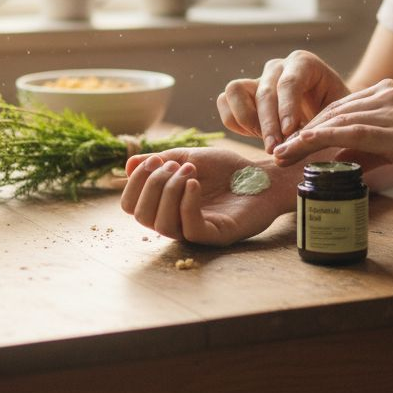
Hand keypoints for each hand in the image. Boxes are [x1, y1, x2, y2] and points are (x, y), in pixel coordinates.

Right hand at [119, 147, 292, 245]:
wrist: (264, 176)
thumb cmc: (228, 170)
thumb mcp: (191, 157)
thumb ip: (162, 161)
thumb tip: (129, 165)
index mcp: (165, 205)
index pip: (131, 206)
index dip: (135, 183)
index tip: (152, 160)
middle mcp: (176, 221)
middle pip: (141, 216)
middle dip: (151, 186)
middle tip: (173, 165)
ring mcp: (195, 231)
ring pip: (162, 225)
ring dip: (168, 192)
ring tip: (188, 172)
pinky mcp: (216, 236)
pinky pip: (190, 228)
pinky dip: (187, 203)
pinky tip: (195, 183)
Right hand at [216, 50, 351, 152]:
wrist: (329, 113)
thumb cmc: (337, 114)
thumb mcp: (338, 116)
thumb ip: (321, 128)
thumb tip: (298, 148)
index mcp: (304, 63)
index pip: (290, 82)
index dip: (287, 108)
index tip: (290, 132)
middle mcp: (278, 67)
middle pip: (264, 92)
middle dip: (268, 124)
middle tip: (276, 149)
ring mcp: (258, 79)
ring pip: (235, 90)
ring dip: (247, 120)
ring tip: (267, 141)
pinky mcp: (243, 94)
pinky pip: (225, 102)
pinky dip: (236, 122)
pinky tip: (256, 136)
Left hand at [271, 79, 392, 189]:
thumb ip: (373, 147)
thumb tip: (344, 160)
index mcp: (391, 92)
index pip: (341, 107)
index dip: (313, 125)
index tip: (292, 143)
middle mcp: (387, 95)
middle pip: (332, 111)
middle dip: (301, 131)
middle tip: (276, 150)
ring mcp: (392, 110)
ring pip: (335, 121)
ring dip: (302, 139)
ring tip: (280, 155)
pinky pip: (348, 133)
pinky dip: (320, 140)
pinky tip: (301, 149)